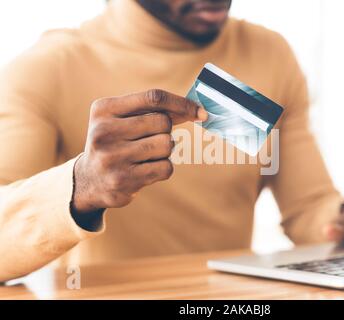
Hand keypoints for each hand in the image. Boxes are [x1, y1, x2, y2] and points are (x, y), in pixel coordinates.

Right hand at [72, 89, 207, 215]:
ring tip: (146, 156)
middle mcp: (104, 131)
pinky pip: (165, 168)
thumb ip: (155, 111)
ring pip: (166, 145)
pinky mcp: (123, 180)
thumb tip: (196, 110)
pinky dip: (163, 168)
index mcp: (104, 109)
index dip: (182, 103)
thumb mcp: (123, 120)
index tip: (201, 112)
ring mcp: (112, 157)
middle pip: (163, 122)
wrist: (90, 180)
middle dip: (166, 131)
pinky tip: (145, 170)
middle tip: (151, 139)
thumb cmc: (116, 142)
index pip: (153, 97)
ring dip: (165, 151)